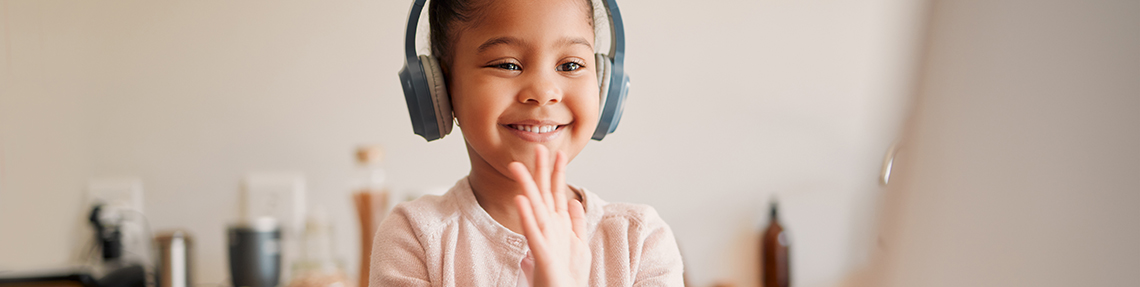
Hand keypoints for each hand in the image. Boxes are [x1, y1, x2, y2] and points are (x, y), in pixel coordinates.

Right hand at [509, 145, 589, 286]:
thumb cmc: (566, 277)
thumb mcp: (578, 245)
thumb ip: (575, 223)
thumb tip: (571, 201)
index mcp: (558, 226)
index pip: (556, 194)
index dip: (558, 173)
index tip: (559, 153)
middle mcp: (549, 230)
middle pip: (543, 195)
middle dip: (541, 172)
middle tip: (538, 149)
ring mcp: (543, 241)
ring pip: (534, 209)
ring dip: (527, 188)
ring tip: (518, 168)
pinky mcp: (541, 256)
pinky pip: (533, 234)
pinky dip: (527, 217)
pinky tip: (521, 201)